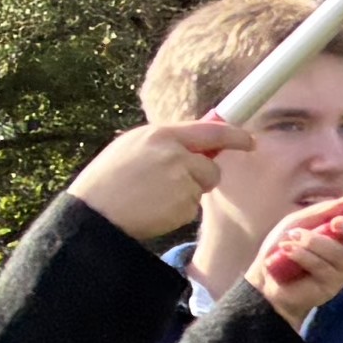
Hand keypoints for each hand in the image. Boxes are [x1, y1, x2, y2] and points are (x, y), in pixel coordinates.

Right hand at [69, 116, 241, 242]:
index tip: (248, 140)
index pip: (209, 130)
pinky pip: (190, 207)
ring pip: (201, 187)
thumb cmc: (106, 182)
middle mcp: (175, 152)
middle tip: (188, 184)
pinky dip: (176, 211)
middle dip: (203, 175)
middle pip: (210, 164)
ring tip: (153, 198)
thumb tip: (193, 143)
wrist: (94, 213)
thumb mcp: (130, 148)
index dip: (233, 134)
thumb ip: (163, 144)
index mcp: (160, 134)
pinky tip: (153, 210)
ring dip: (186, 194)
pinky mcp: (183, 202)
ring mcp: (181, 177)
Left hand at [252, 194, 342, 326]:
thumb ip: (323, 211)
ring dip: (313, 241)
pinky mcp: (333, 286)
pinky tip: (288, 251)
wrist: (265, 280)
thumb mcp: (299, 221)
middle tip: (336, 222)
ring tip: (290, 240)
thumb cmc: (283, 248)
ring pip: (341, 252)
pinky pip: (323, 265)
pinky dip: (303, 254)